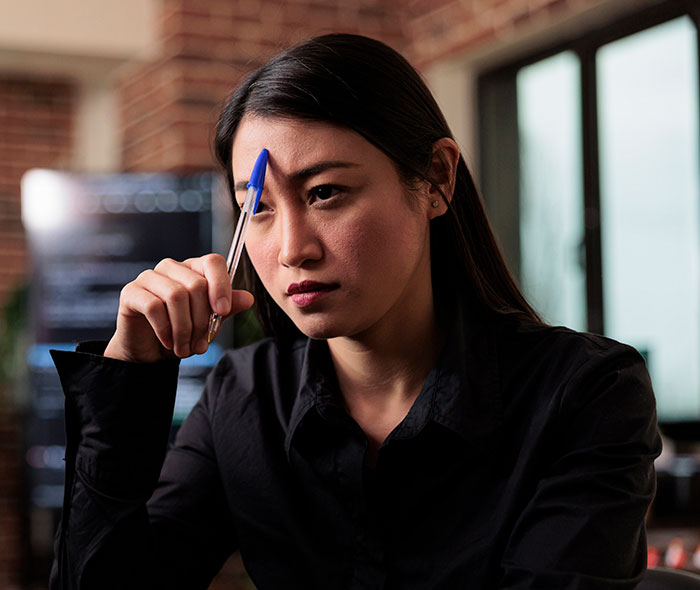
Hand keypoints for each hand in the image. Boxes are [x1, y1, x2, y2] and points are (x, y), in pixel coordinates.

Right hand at [104, 254, 253, 362]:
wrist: (150, 352)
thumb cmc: (182, 332)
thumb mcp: (210, 322)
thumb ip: (227, 308)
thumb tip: (248, 298)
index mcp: (194, 269)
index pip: (213, 262)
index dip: (221, 286)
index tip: (224, 312)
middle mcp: (171, 267)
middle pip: (196, 285)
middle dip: (202, 321)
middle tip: (200, 345)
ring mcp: (149, 277)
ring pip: (176, 296)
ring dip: (184, 329)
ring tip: (185, 349)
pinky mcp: (131, 292)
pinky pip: (154, 307)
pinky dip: (165, 329)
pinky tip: (169, 342)